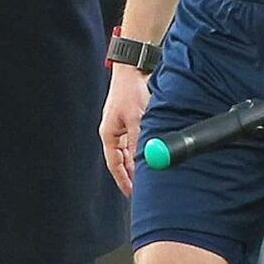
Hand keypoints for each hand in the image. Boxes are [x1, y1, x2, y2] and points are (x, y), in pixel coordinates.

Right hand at [100, 65, 149, 196]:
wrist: (135, 69)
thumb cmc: (130, 90)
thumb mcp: (137, 118)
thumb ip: (140, 140)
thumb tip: (145, 159)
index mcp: (109, 134)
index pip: (115, 164)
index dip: (123, 180)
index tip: (132, 194)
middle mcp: (116, 133)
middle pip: (124, 161)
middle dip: (133, 175)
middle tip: (145, 189)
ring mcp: (125, 127)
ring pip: (132, 152)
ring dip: (140, 163)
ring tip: (151, 177)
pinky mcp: (135, 121)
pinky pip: (139, 141)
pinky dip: (145, 150)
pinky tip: (154, 156)